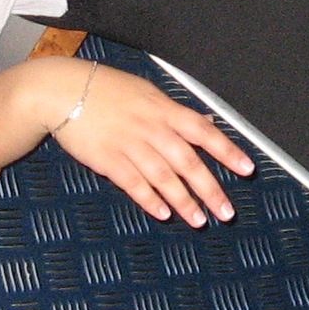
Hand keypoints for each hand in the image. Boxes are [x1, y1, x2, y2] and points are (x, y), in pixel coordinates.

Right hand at [44, 61, 253, 224]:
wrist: (62, 90)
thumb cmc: (105, 89)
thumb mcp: (145, 92)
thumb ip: (171, 112)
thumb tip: (203, 122)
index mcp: (163, 109)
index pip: (203, 130)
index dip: (227, 150)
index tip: (246, 169)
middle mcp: (151, 128)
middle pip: (187, 162)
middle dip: (210, 189)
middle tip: (226, 212)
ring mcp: (129, 144)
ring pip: (163, 178)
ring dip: (183, 202)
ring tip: (199, 220)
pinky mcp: (107, 159)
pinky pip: (133, 184)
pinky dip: (149, 200)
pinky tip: (162, 213)